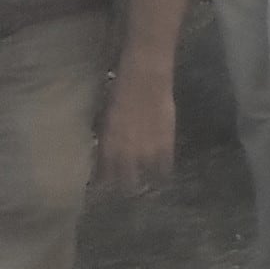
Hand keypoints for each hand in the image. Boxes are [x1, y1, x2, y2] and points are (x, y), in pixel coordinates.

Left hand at [98, 59, 177, 191]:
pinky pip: (165, 165)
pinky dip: (162, 172)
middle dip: (123, 189)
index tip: (102, 191)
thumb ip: (107, 135)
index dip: (103, 184)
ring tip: (144, 189)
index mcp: (109, 143)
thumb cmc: (121, 88)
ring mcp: (149, 148)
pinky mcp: (167, 142)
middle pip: (125, 181)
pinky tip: (162, 177)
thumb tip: (104, 149)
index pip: (104, 172)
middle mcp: (127, 151)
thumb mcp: (107, 114)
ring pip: (146, 177)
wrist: (146, 75)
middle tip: (124, 193)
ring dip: (144, 184)